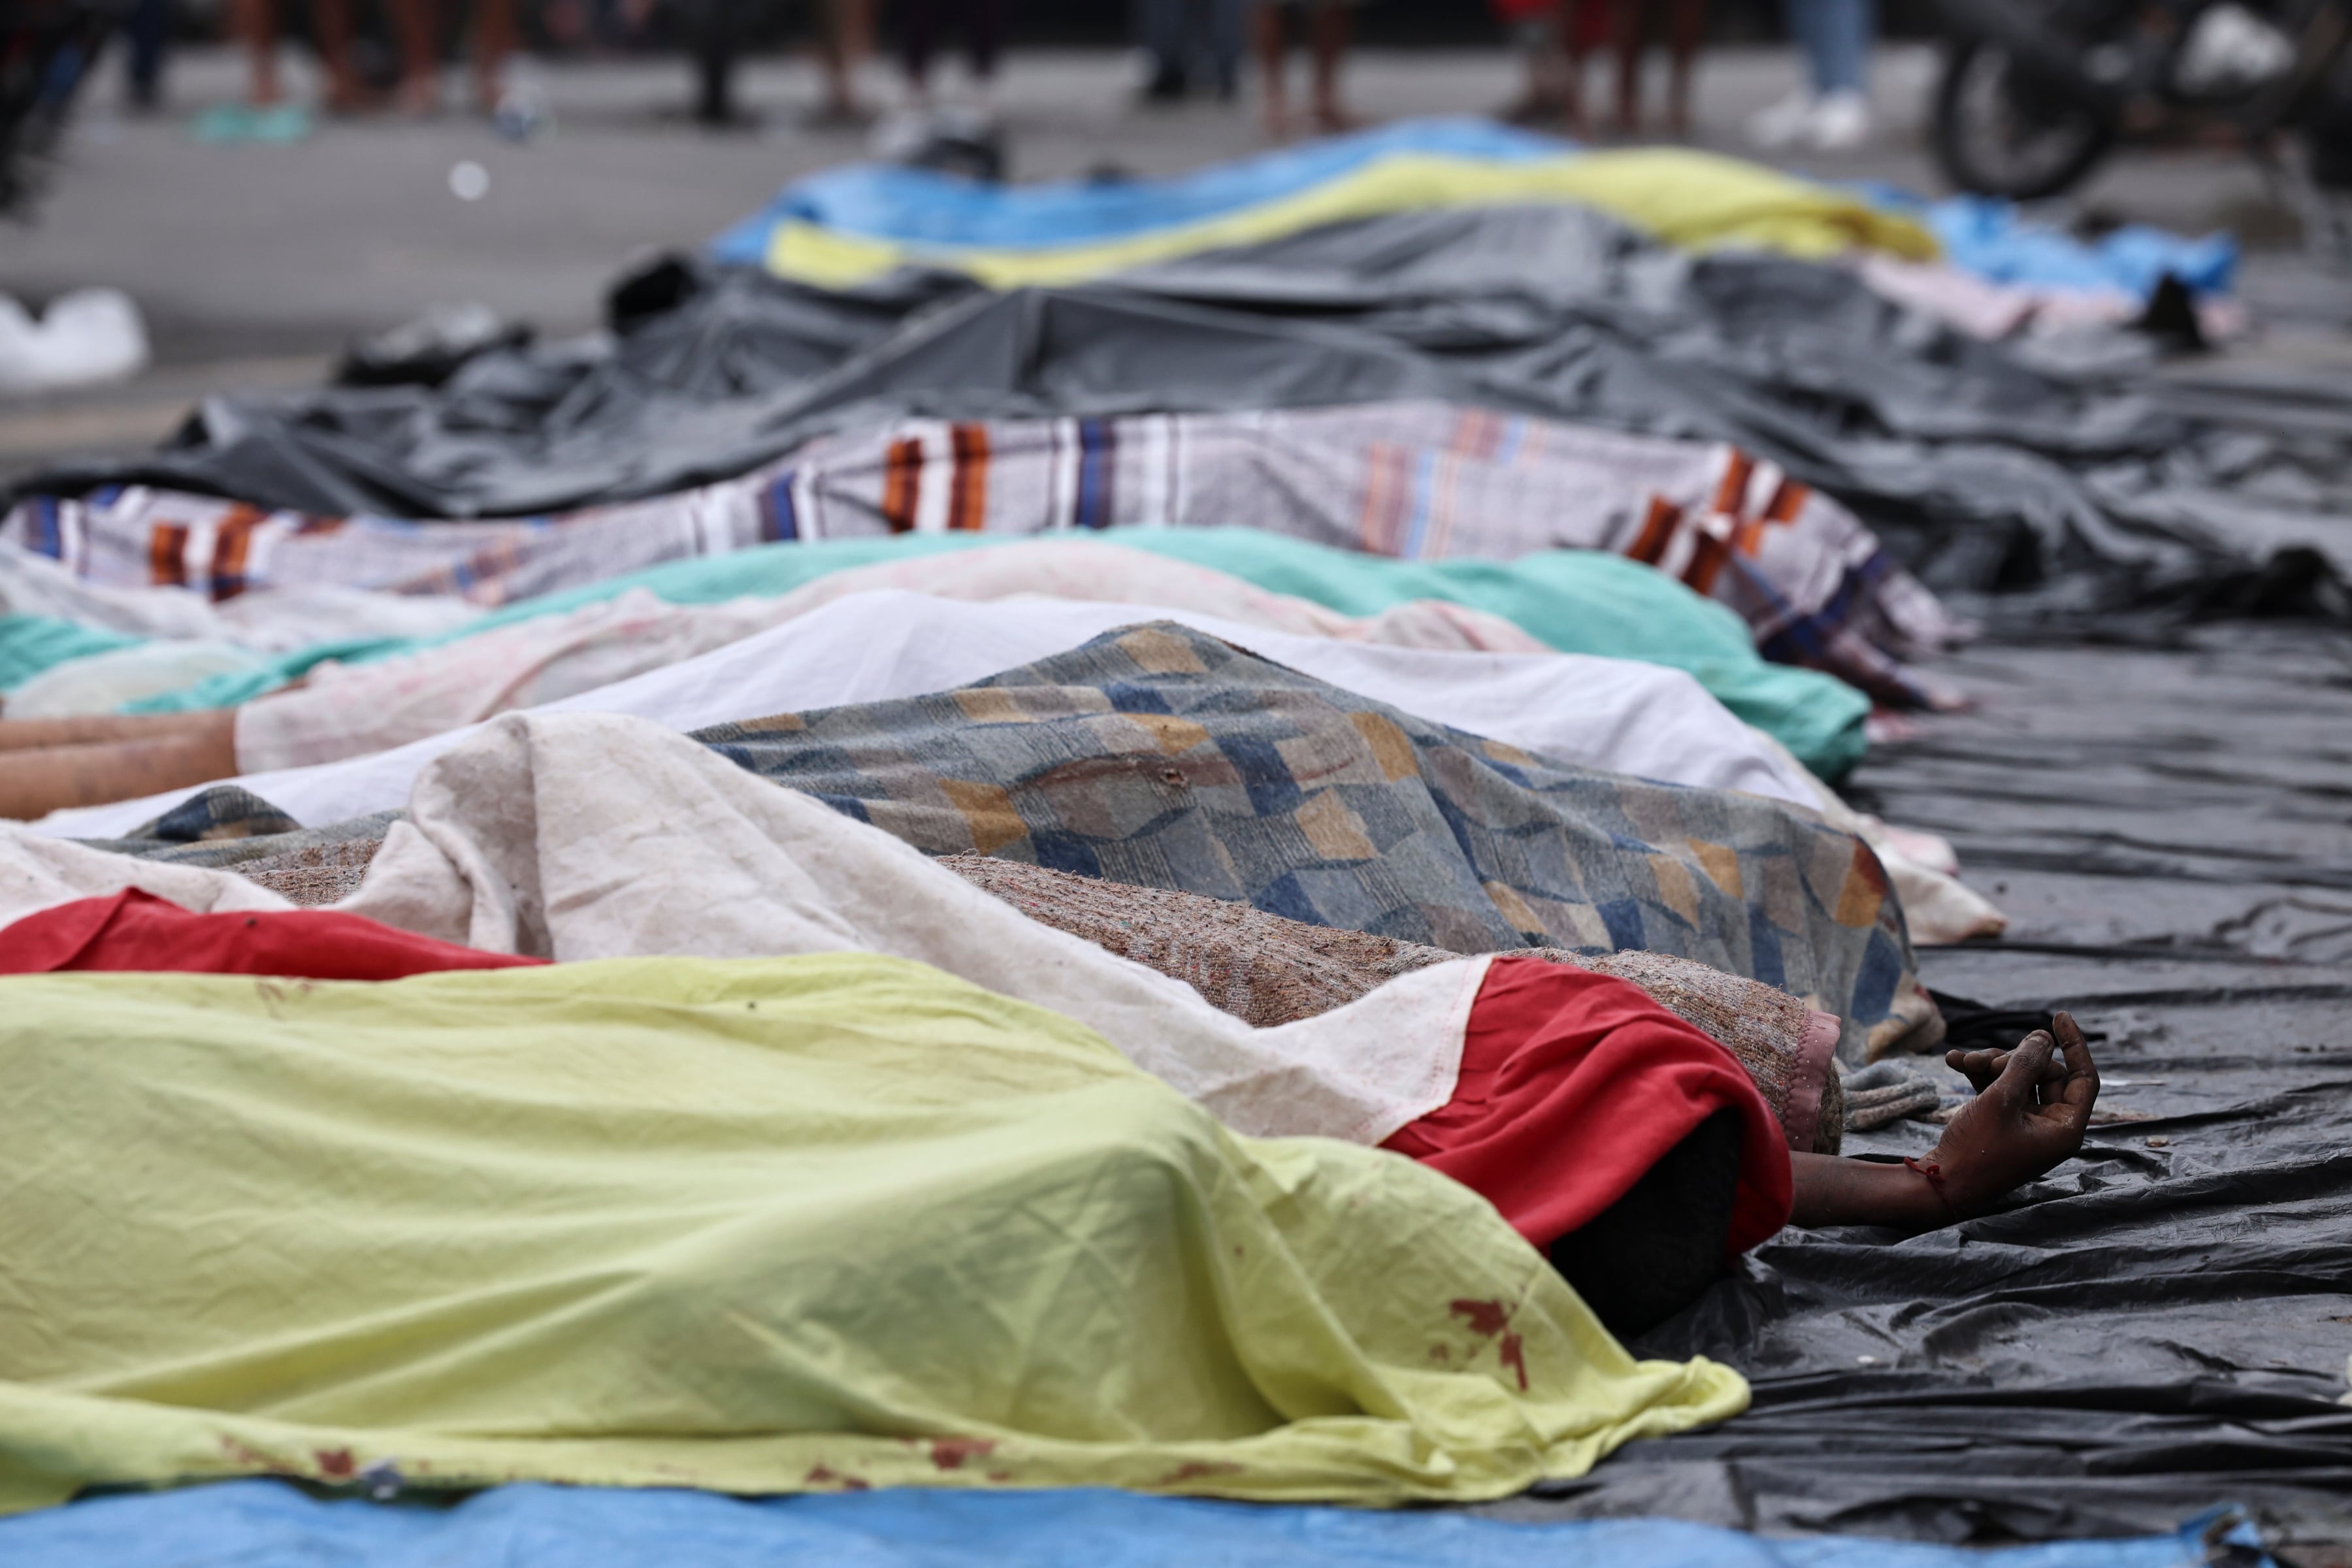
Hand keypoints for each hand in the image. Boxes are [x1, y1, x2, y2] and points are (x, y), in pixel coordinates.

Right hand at [1925, 1012, 2098, 1217]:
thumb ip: (2024, 1066)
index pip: (2083, 1077)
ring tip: (1963, 1060)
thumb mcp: (2001, 1101)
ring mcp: (2025, 1124)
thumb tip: (2043, 1038)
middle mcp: (2050, 1126)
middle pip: (2045, 1073)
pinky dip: (1980, 1075)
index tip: (2059, 1016)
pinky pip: (2000, 1089)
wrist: (1940, 1183)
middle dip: (2014, 1059)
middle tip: (1987, 1061)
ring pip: (2019, 1078)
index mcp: (2064, 1128)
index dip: (2074, 1045)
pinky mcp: (2002, 1122)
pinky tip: (1953, 1062)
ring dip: (1991, 1064)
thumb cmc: (1977, 1150)